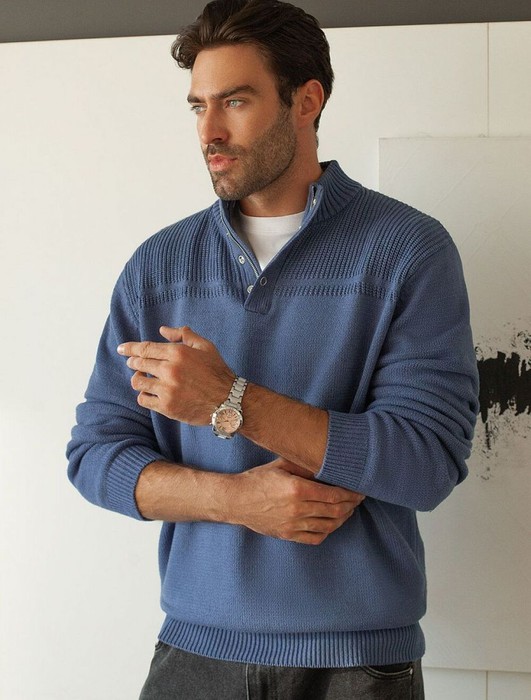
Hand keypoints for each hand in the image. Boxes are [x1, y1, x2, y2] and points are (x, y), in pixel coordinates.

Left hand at [117, 326, 234, 423]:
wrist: (228, 401)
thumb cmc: (217, 372)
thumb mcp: (205, 347)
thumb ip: (183, 335)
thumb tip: (162, 330)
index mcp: (178, 353)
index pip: (146, 348)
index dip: (131, 348)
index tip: (122, 348)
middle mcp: (170, 370)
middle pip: (139, 363)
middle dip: (133, 362)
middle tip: (132, 363)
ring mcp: (167, 389)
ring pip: (138, 382)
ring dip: (138, 379)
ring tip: (142, 378)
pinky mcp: (167, 407)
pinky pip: (144, 399)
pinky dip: (144, 395)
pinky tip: (150, 392)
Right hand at [230, 458, 364, 544]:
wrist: (236, 500)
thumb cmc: (258, 479)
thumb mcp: (282, 465)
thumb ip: (305, 466)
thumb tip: (328, 463)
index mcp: (297, 489)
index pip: (334, 494)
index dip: (350, 493)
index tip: (359, 490)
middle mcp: (297, 509)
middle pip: (335, 511)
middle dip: (351, 505)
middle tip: (358, 499)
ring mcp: (293, 525)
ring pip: (328, 526)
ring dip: (342, 519)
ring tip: (348, 510)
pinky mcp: (288, 535)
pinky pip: (315, 537)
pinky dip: (327, 531)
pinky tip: (331, 523)